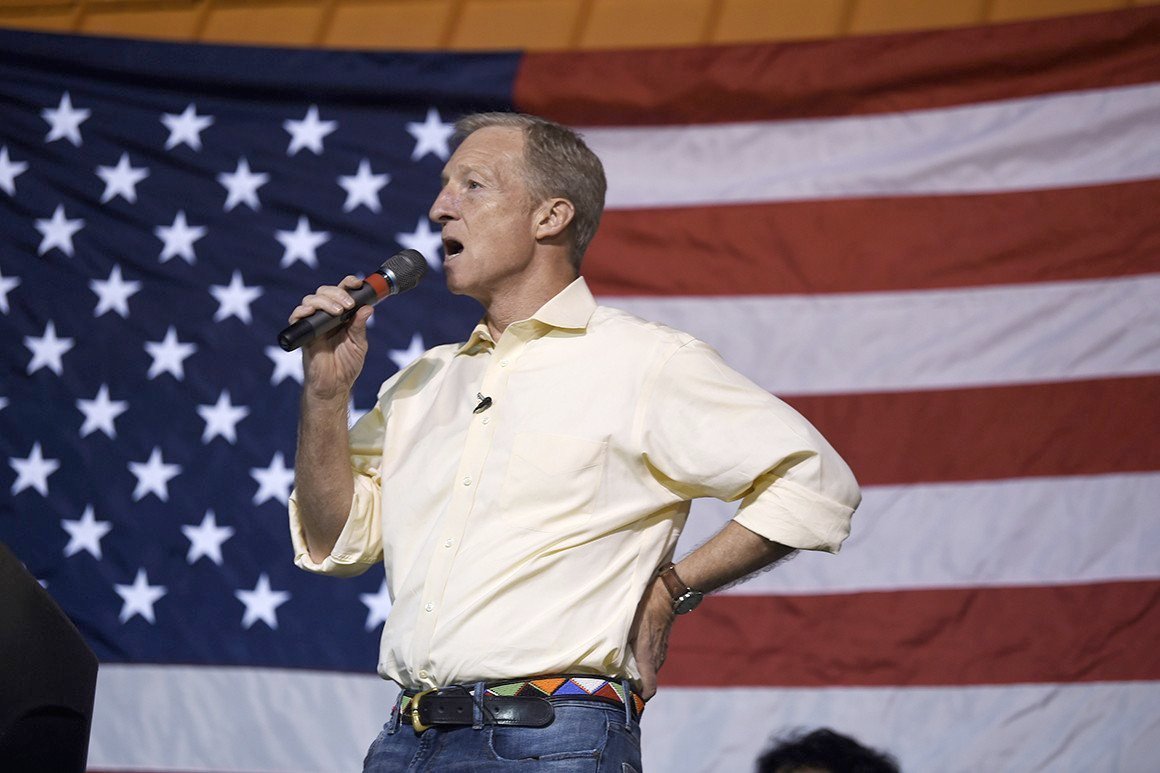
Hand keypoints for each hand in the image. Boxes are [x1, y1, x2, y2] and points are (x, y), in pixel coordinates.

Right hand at [289, 276, 371, 401]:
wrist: (334, 386)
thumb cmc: (347, 366)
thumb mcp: (358, 344)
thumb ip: (360, 326)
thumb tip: (368, 307)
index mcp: (342, 316)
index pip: (342, 292)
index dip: (348, 284)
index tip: (357, 284)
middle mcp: (326, 316)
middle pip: (325, 291)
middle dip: (337, 293)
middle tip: (348, 305)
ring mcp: (314, 323)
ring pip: (311, 299)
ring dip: (324, 301)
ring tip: (338, 312)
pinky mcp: (303, 333)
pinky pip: (296, 316)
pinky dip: (302, 311)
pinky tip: (310, 312)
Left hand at [628, 576, 675, 699]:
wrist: (665, 593)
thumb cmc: (643, 608)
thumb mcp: (625, 626)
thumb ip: (616, 643)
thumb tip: (602, 657)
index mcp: (647, 658)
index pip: (650, 689)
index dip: (639, 698)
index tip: (626, 697)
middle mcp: (657, 658)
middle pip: (646, 681)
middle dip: (634, 684)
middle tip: (616, 681)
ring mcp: (661, 651)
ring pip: (648, 669)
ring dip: (638, 671)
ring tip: (621, 668)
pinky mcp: (661, 643)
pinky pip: (652, 659)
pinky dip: (642, 661)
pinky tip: (630, 652)